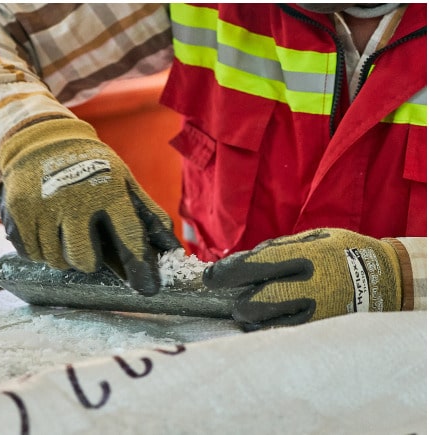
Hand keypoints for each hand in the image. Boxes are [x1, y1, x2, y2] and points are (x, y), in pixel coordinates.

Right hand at [0, 118, 180, 294]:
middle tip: (86, 243)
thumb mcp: (123, 180)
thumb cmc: (91, 165)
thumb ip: (147, 213)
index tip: (147, 287)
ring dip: (64, 254)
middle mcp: (75, 201)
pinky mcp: (17, 212)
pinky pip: (32, 253)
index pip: (128, 237)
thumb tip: (172, 248)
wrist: (43, 140)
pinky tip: (47, 229)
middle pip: (84, 260)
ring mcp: (43, 207)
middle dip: (88, 260)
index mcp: (108, 191)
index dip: (139, 266)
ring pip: (56, 260)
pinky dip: (41, 249)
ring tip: (65, 231)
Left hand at [202, 228, 402, 329]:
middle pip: (252, 302)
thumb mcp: (308, 237)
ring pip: (263, 323)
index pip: (251, 267)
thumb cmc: (338, 251)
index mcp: (300, 256)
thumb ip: (273, 249)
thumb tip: (239, 261)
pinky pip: (281, 333)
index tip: (210, 278)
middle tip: (237, 298)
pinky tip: (266, 321)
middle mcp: (305, 285)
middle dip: (238, 301)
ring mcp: (312, 311)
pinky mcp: (319, 328)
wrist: (381, 278)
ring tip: (252, 309)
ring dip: (250, 317)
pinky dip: (267, 327)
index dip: (224, 273)